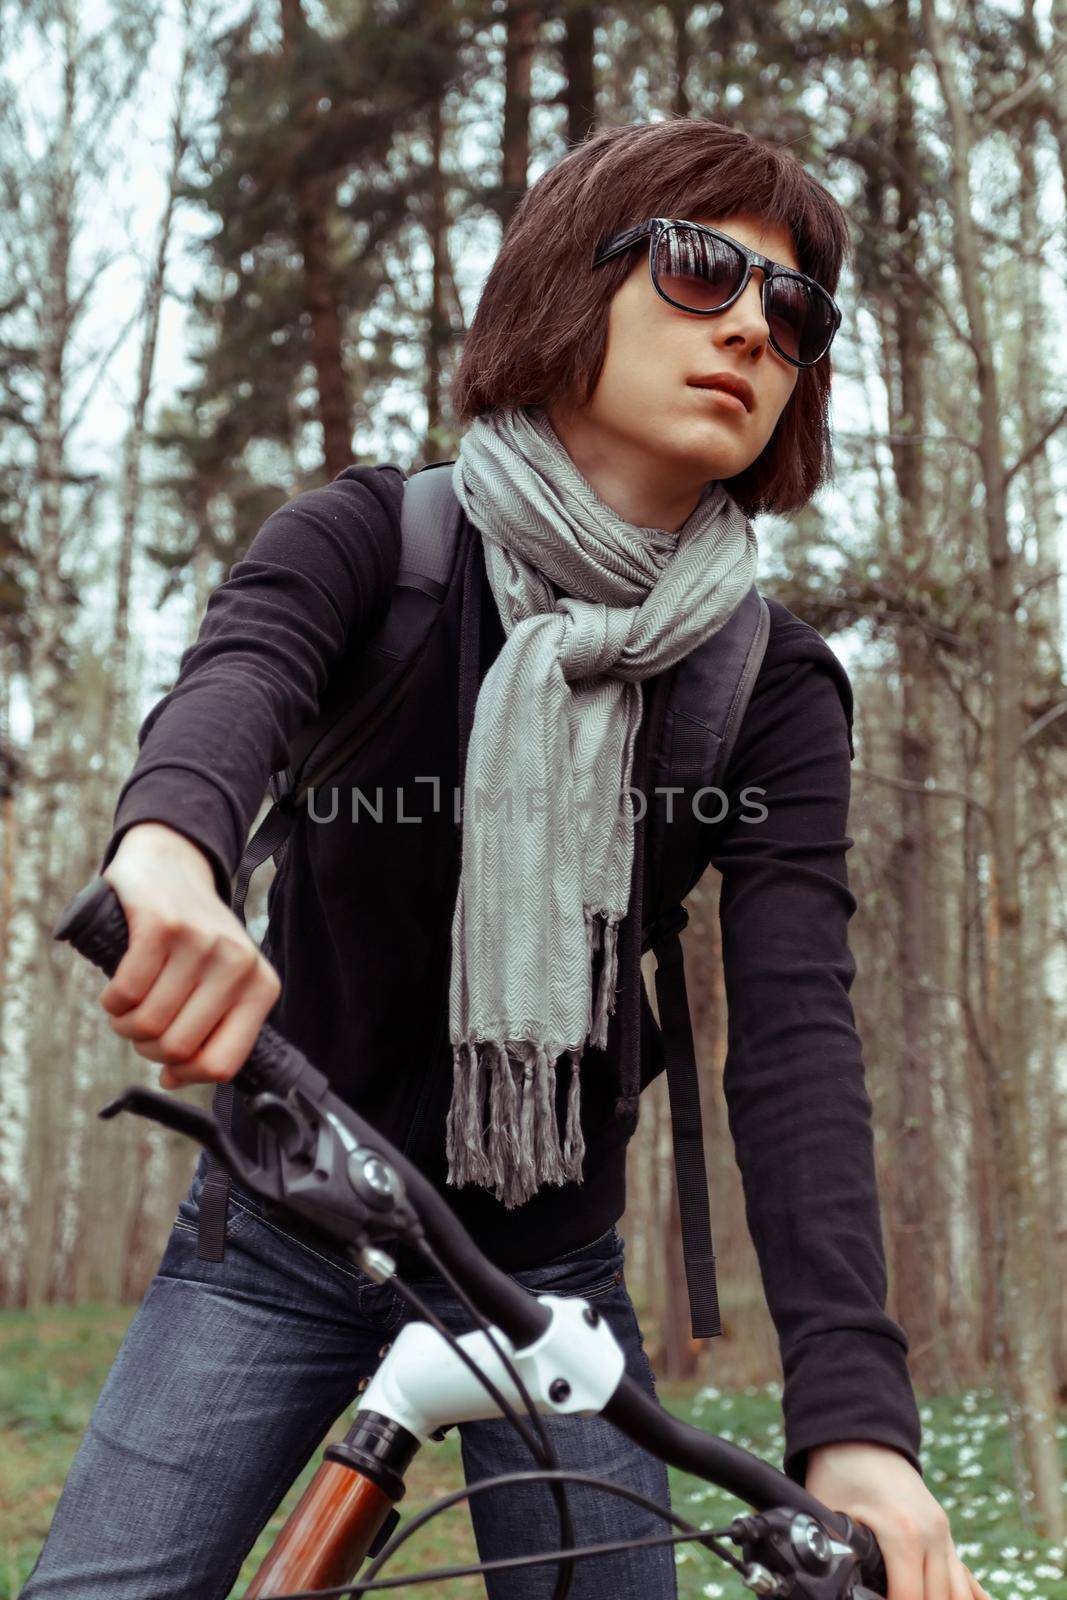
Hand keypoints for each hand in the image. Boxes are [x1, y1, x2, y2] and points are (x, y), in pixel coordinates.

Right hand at [100, 822, 280, 1089]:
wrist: (173, 866)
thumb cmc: (195, 938)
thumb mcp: (222, 981)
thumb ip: (210, 1031)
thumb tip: (174, 1079)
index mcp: (261, 987)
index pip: (223, 1064)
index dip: (185, 1075)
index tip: (168, 1064)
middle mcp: (238, 964)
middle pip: (178, 1048)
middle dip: (148, 1047)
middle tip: (141, 1026)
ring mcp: (201, 942)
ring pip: (148, 1024)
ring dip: (125, 1025)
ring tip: (127, 1008)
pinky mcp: (163, 925)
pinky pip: (127, 992)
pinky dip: (113, 1002)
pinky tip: (117, 991)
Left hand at [804, 1440, 992, 1598]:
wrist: (861, 1434)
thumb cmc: (839, 1473)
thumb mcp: (826, 1512)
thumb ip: (834, 1553)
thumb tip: (829, 1584)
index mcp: (903, 1534)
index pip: (909, 1598)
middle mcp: (932, 1534)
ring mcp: (943, 1532)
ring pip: (959, 1593)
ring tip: (915, 1598)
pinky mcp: (944, 1530)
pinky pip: (964, 1576)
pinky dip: (964, 1596)